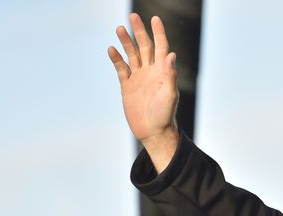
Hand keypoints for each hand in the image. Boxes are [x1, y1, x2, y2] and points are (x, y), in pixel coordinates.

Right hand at [108, 14, 178, 172]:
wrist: (153, 132)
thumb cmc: (165, 115)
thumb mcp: (170, 95)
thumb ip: (170, 75)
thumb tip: (171, 54)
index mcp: (163, 71)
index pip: (161, 47)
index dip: (158, 33)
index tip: (155, 18)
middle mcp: (150, 71)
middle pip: (145, 46)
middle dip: (139, 32)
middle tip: (133, 16)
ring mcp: (138, 77)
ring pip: (131, 55)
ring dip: (126, 42)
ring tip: (119, 29)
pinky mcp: (127, 86)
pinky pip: (121, 69)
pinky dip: (116, 59)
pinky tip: (111, 49)